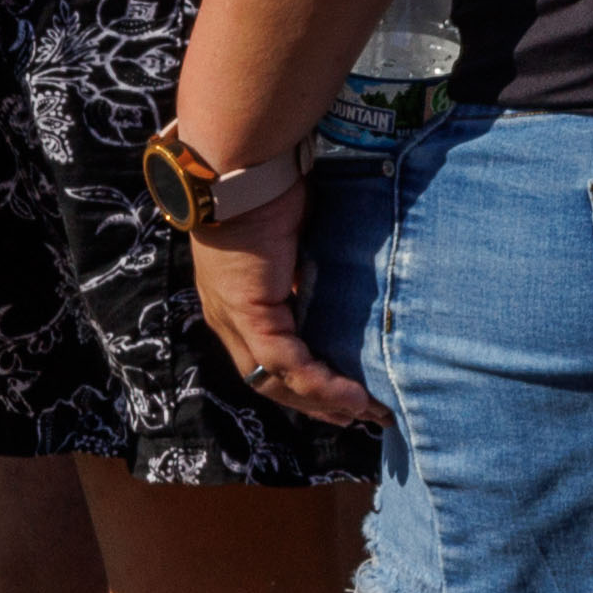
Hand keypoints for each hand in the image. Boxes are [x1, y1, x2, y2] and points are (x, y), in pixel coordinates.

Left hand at [190, 189, 383, 430]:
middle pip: (269, 381)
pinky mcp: (253, 316)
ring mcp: (237, 323)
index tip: (336, 392)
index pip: (265, 356)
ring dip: (322, 402)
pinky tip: (351, 395)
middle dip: (313, 403)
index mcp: (235, 303)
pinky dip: (321, 384)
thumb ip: (305, 265)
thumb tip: (337, 275)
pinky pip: (288, 364)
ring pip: (278, 382)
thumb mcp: (291, 238)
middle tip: (354, 416)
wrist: (241, 176)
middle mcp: (229, 322)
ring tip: (363, 413)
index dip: (299, 380)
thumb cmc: (268, 192)